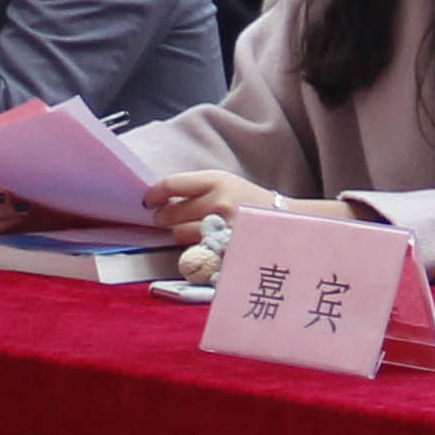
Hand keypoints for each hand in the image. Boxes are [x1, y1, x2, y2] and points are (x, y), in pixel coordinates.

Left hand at [146, 165, 286, 280]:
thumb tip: (159, 199)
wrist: (285, 223)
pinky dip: (194, 251)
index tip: (149, 201)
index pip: (170, 185)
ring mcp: (222, 229)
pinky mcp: (225, 251)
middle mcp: (218, 203)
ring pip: (179, 235)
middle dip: (164, 218)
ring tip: (193, 231)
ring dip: (180, 234)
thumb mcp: (225, 183)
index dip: (154, 194)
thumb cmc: (249, 202)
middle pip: (170, 214)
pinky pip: (194, 253)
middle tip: (165, 219)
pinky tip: (203, 245)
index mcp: (217, 181)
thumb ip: (195, 189)